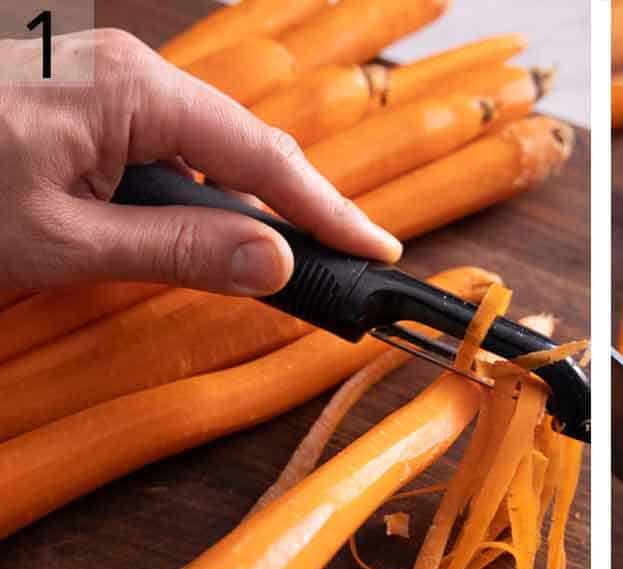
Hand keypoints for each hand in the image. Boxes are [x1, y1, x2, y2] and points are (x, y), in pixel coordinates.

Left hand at [0, 28, 400, 296]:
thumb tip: (274, 259)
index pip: (263, 159)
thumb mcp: (63, 240)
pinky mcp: (91, 94)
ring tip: (284, 254)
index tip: (376, 250)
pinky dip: (201, 188)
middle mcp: (130, 72)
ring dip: (246, 201)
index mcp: (132, 94)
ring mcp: (109, 78)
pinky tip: (209, 224)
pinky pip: (172, 140)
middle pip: (247, 145)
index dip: (327, 212)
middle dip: (298, 206)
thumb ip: (178, 249)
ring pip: (211, 145)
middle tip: (343, 259)